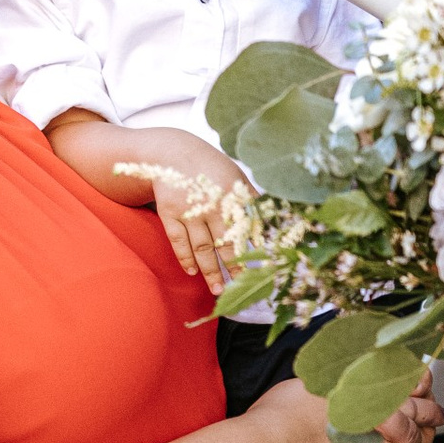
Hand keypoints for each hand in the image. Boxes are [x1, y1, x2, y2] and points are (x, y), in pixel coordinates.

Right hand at [117, 131, 250, 291]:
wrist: (172, 152)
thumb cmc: (210, 167)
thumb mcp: (236, 176)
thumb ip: (252, 199)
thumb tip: (273, 220)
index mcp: (232, 196)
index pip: (248, 228)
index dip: (257, 248)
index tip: (266, 266)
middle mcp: (212, 205)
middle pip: (226, 243)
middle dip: (235, 266)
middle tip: (241, 285)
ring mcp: (190, 211)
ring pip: (202, 248)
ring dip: (210, 271)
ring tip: (217, 290)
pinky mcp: (170, 214)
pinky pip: (178, 241)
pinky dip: (185, 258)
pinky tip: (192, 272)